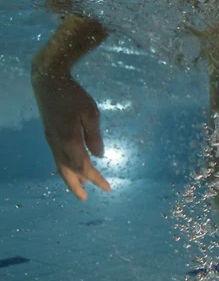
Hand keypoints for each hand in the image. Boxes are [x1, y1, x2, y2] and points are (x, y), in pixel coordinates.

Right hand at [32, 68, 110, 199]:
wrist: (48, 81)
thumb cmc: (73, 95)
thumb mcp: (91, 113)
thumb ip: (94, 136)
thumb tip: (99, 156)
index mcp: (69, 141)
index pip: (84, 166)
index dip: (95, 178)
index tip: (107, 188)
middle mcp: (57, 144)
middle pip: (67, 171)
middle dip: (77, 186)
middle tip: (84, 199)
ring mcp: (51, 140)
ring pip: (60, 165)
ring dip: (70, 177)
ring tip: (81, 186)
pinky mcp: (49, 134)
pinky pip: (57, 157)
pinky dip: (65, 166)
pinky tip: (71, 167)